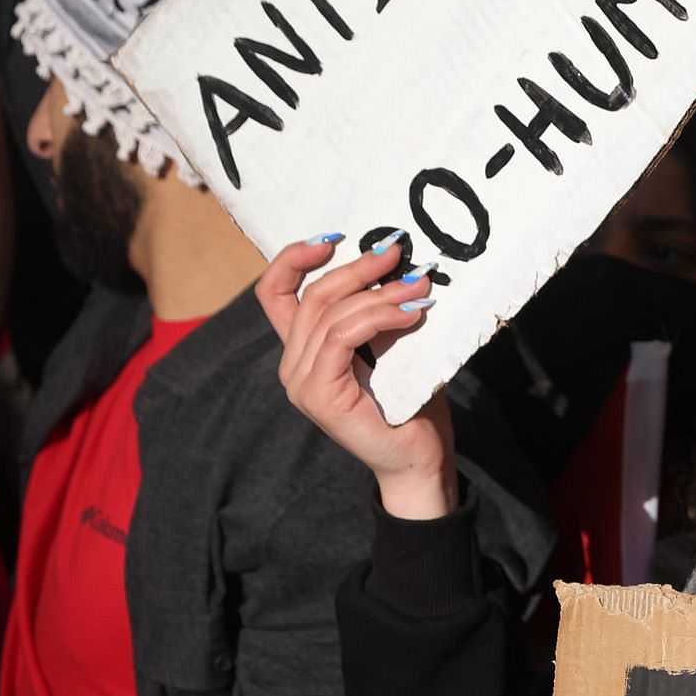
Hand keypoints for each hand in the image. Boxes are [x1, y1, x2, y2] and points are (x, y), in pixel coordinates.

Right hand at [256, 233, 456, 518]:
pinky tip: (412, 314)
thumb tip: (399, 265)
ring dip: (379, 293)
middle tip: (397, 252)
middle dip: (356, 268)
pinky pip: (341, 339)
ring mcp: (301, 382)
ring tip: (419, 286)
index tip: (334, 236)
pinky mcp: (319, 395)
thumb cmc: (411, 404)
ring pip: (330, 315)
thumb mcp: (394, 346)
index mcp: (302, 348)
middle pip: (312, 295)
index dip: (294, 258)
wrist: (418, 459)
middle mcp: (292, 364)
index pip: (276, 292)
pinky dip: (378, 318)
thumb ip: (380, 313)